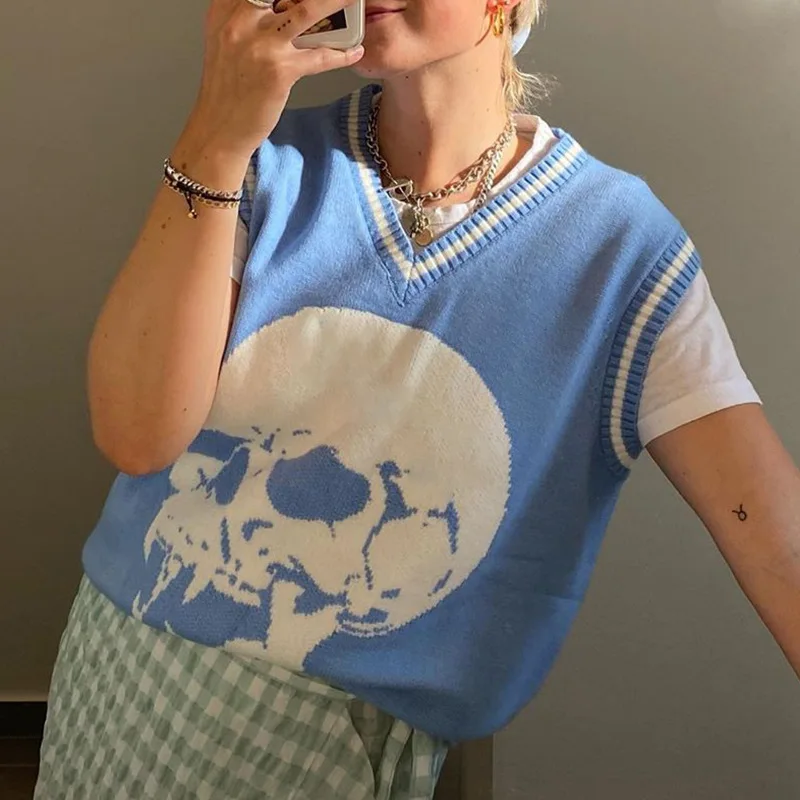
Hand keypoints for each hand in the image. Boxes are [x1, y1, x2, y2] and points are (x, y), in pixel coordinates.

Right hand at [182, 0, 363, 164]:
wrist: (220, 128)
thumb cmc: (226, 89)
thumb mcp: (225, 41)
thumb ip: (245, 17)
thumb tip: (278, 6)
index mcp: (226, 10)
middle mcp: (240, 21)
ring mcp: (261, 45)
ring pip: (307, 11)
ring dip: (336, 2)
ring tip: (353, 0)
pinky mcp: (279, 71)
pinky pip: (319, 56)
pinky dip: (341, 54)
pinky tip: (355, 51)